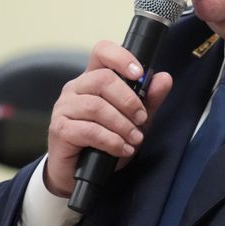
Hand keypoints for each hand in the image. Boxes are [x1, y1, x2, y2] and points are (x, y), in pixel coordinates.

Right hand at [44, 40, 172, 196]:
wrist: (77, 174)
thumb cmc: (104, 142)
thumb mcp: (134, 120)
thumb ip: (148, 100)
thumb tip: (164, 78)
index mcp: (92, 79)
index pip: (102, 52)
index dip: (121, 57)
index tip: (139, 74)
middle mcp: (75, 88)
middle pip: (102, 79)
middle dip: (128, 100)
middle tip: (141, 119)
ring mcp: (64, 108)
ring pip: (96, 106)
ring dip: (122, 124)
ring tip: (134, 139)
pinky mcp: (60, 129)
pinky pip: (89, 130)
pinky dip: (111, 141)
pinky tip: (122, 149)